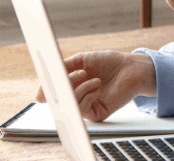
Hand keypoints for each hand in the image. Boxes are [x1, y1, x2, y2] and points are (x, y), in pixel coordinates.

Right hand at [36, 51, 155, 121]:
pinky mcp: (96, 114)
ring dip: (79, 89)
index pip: (51, 94)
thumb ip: (63, 68)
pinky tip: (98, 87)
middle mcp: (76, 97)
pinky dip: (87, 95)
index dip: (43, 93)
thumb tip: (45, 79)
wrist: (131, 67)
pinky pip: (82, 109)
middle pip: (57, 101)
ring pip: (69, 105)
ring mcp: (86, 106)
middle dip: (64, 86)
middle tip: (79, 73)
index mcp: (71, 85)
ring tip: (92, 78)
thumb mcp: (82, 60)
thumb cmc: (109, 62)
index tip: (43, 90)